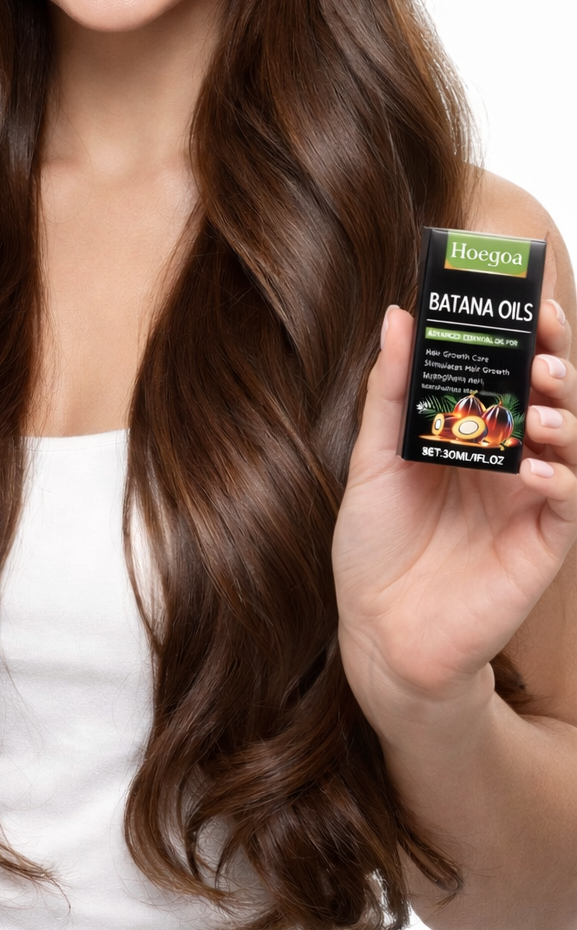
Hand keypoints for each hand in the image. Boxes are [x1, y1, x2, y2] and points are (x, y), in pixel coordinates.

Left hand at [333, 302, 576, 727]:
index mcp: (469, 432)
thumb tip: (398, 317)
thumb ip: (390, 390)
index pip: (508, 372)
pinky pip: (567, 501)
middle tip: (543, 337)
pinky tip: (537, 468)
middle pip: (548, 398)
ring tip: (540, 403)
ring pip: (569, 443)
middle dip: (552, 361)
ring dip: (563, 415)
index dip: (524, 335)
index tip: (526, 300)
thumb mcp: (373, 459)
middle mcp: (507, 460)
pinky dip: (560, 477)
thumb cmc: (375, 544)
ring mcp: (528, 500)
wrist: (380, 630)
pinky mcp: (542, 543)